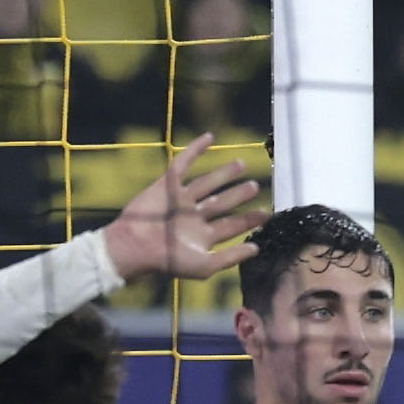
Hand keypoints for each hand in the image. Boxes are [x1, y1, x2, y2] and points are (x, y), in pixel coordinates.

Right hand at [103, 134, 268, 282]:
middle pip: (222, 202)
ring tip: (242, 164)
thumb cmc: (169, 261)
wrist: (137, 247)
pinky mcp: (167, 185)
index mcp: (202, 236)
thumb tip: (257, 249)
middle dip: (239, 195)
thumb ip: (231, 258)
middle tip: (256, 186)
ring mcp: (181, 200)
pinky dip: (195, 150)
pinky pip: (183, 164)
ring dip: (224, 173)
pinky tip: (210, 137)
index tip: (267, 214)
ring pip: (207, 183)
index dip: (249, 220)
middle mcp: (193, 217)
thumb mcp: (205, 265)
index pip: (231, 225)